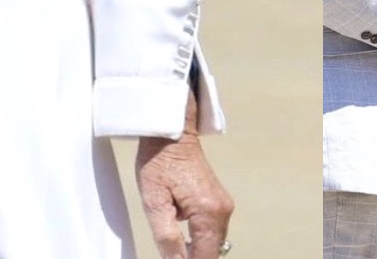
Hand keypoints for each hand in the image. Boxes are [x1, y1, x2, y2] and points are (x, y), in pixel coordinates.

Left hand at [134, 100, 232, 258]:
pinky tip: (183, 238)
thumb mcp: (154, 201)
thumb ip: (166, 237)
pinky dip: (200, 239)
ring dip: (197, 251)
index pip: (205, 257)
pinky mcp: (219, 201)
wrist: (171, 131)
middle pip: (213, 252)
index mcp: (208, 211)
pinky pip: (213, 230)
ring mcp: (223, 204)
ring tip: (175, 250)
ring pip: (214, 243)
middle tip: (172, 258)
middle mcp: (222, 210)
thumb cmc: (159, 159)